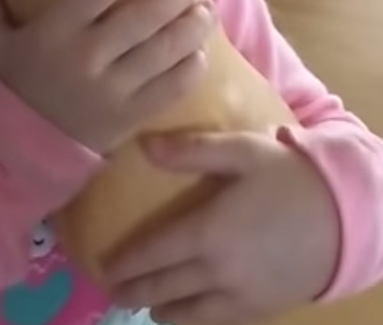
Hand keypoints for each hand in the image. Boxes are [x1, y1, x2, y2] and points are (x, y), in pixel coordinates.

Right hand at [0, 0, 214, 153]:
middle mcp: (86, 58)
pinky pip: (171, 89)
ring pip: (164, 50)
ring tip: (206, 6)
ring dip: (192, 24)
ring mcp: (112, 91)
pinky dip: (191, 67)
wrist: (18, 152)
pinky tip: (201, 50)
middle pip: (142, 16)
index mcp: (53, 32)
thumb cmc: (9, 85)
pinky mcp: (130, 118)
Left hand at [105, 130, 339, 323]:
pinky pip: (221, 321)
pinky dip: (198, 321)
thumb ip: (193, 149)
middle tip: (112, 293)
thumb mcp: (242, 150)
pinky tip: (191, 315)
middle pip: (167, 288)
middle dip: (135, 292)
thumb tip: (145, 145)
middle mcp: (220, 271)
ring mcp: (243, 295)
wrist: (348, 218)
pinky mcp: (265, 307)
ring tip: (146, 307)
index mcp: (209, 231)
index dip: (126, 263)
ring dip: (164, 311)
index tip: (102, 266)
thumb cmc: (290, 177)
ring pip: (192, 314)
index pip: (155, 253)